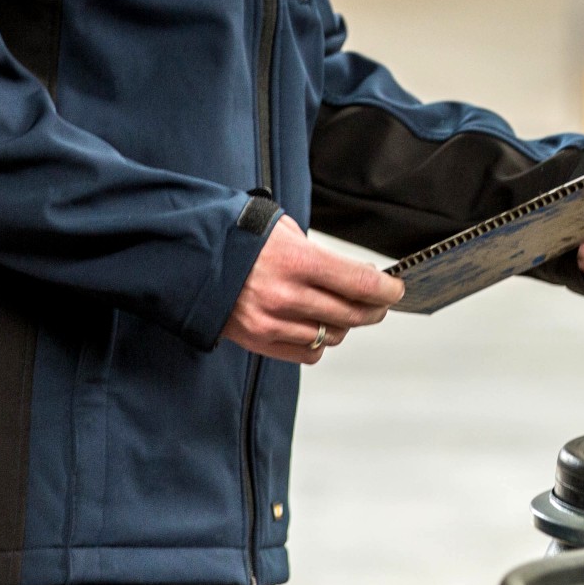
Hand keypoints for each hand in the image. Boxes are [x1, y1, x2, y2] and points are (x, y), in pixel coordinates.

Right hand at [222, 214, 404, 362]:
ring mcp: (272, 322)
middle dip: (374, 309)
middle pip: (353, 314)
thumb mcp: (283, 231)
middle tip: (380, 303)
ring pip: (333, 335)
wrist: (187, 258)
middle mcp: (286, 295)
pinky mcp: (259, 341)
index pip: (360, 284)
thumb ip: (321, 255)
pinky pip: (308, 353)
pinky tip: (317, 326)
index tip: (396, 289)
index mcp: (295, 261)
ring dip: (346, 325)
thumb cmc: (238, 238)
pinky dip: (320, 343)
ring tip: (344, 310)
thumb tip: (360, 276)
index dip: (387, 290)